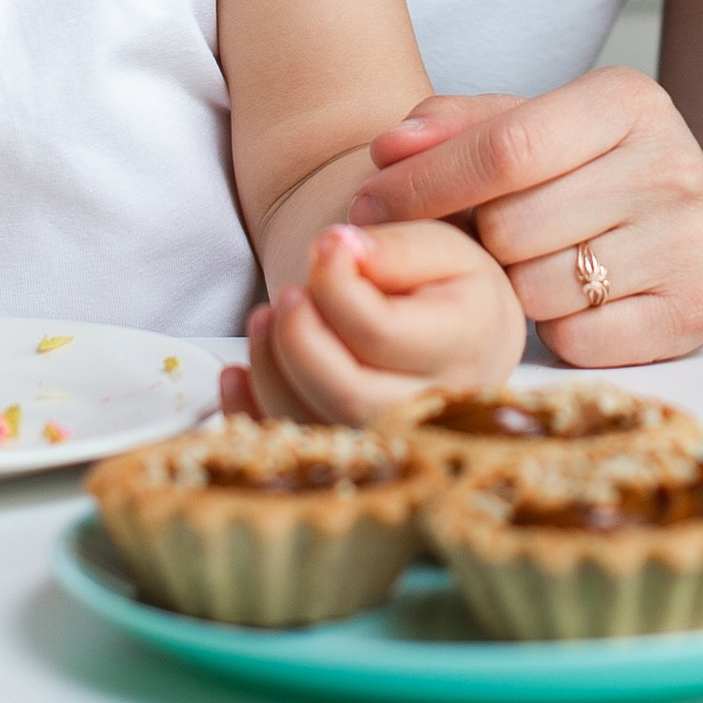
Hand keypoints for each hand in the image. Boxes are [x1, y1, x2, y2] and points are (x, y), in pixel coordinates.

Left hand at [227, 221, 523, 426]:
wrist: (466, 331)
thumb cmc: (449, 284)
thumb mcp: (441, 246)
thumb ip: (395, 247)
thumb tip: (341, 249)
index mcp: (465, 344)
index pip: (381, 332)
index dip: (338, 286)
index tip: (325, 243)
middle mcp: (434, 408)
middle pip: (349, 395)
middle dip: (299, 341)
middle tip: (287, 294)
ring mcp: (392, 443)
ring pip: (315, 429)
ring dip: (271, 371)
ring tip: (265, 316)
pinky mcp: (352, 459)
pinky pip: (290, 452)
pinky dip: (250, 414)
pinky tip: (237, 372)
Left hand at [349, 71, 702, 365]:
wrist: (691, 238)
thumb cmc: (588, 175)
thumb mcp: (533, 128)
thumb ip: (458, 128)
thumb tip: (388, 149)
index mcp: (628, 100)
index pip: (507, 147)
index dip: (425, 181)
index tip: (369, 202)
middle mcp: (672, 164)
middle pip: (515, 225)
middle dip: (478, 241)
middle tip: (485, 241)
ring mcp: (690, 242)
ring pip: (539, 290)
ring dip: (514, 290)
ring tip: (534, 266)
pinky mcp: (695, 312)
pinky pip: (577, 341)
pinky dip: (556, 331)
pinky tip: (572, 303)